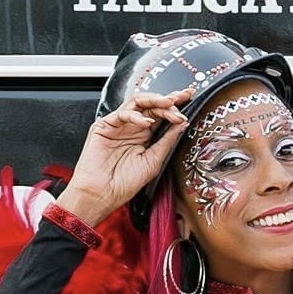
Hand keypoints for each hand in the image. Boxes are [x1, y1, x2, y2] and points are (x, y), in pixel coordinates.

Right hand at [56, 88, 193, 225]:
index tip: (190, 100)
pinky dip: (136, 116)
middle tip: (182, 98)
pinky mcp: (104, 125)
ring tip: (169, 104)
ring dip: (155, 101)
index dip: (175, 106)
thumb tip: (182, 124)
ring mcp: (119, 125)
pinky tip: (146, 123)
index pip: (162, 115)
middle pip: (152, 105)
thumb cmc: (124, 183)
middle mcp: (133, 128)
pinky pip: (122, 114)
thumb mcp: (154, 161)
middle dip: (168, 99)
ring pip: (137, 103)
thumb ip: (167, 141)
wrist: (102, 195)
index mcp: (145, 136)